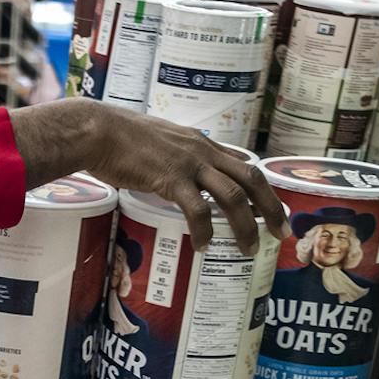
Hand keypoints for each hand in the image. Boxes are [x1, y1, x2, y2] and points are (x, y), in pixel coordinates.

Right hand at [10, 98, 287, 253]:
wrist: (97, 131)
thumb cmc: (119, 138)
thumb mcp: (159, 142)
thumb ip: (176, 157)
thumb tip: (179, 178)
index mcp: (201, 143)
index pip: (244, 164)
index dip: (262, 188)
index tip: (274, 209)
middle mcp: (202, 150)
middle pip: (251, 178)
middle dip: (270, 207)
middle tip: (280, 232)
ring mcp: (188, 163)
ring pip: (232, 196)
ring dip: (245, 224)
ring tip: (248, 247)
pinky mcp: (170, 178)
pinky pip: (197, 209)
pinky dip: (204, 230)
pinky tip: (203, 245)